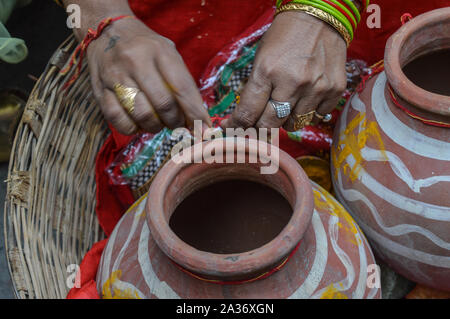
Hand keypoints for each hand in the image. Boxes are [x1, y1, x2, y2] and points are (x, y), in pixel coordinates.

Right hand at [86, 18, 210, 134]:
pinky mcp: (100, 90)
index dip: (195, 113)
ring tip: (159, 123)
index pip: (182, 87)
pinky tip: (139, 123)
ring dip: (156, 127)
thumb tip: (198, 120)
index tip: (204, 128)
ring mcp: (115, 76)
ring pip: (142, 115)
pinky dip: (133, 129)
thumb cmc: (146, 47)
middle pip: (163, 104)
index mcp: (159, 51)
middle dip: (176, 122)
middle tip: (178, 124)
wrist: (108, 31)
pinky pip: (118, 120)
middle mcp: (136, 62)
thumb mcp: (168, 53)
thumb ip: (182, 83)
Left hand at [221, 11, 346, 130]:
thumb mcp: (261, 59)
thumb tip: (246, 118)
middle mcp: (292, 82)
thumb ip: (254, 90)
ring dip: (286, 121)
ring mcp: (316, 87)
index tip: (233, 128)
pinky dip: (309, 114)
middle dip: (261, 127)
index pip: (247, 113)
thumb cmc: (284, 37)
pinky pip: (317, 118)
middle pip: (270, 125)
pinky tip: (305, 100)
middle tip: (260, 121)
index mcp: (267, 71)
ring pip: (294, 125)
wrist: (320, 17)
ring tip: (286, 106)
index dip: (237, 125)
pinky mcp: (335, 90)